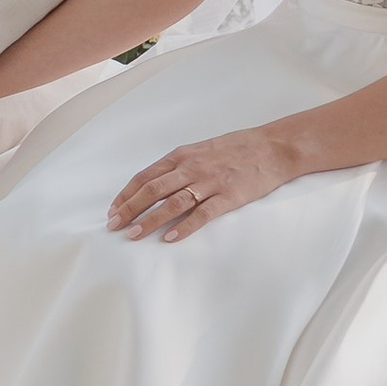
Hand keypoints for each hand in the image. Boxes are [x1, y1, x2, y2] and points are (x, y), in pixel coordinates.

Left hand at [108, 127, 296, 240]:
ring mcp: (210, 182)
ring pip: (172, 203)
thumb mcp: (202, 150)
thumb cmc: (236, 148)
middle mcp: (192, 167)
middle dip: (130, 209)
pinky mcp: (228, 196)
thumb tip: (154, 183)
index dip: (127, 195)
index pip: (146, 177)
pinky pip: (202, 214)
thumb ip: (179, 165)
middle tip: (114, 226)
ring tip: (134, 235)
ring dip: (150, 220)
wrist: (273, 147)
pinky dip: (184, 227)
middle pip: (152, 190)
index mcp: (182, 156)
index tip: (113, 211)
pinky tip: (170, 238)